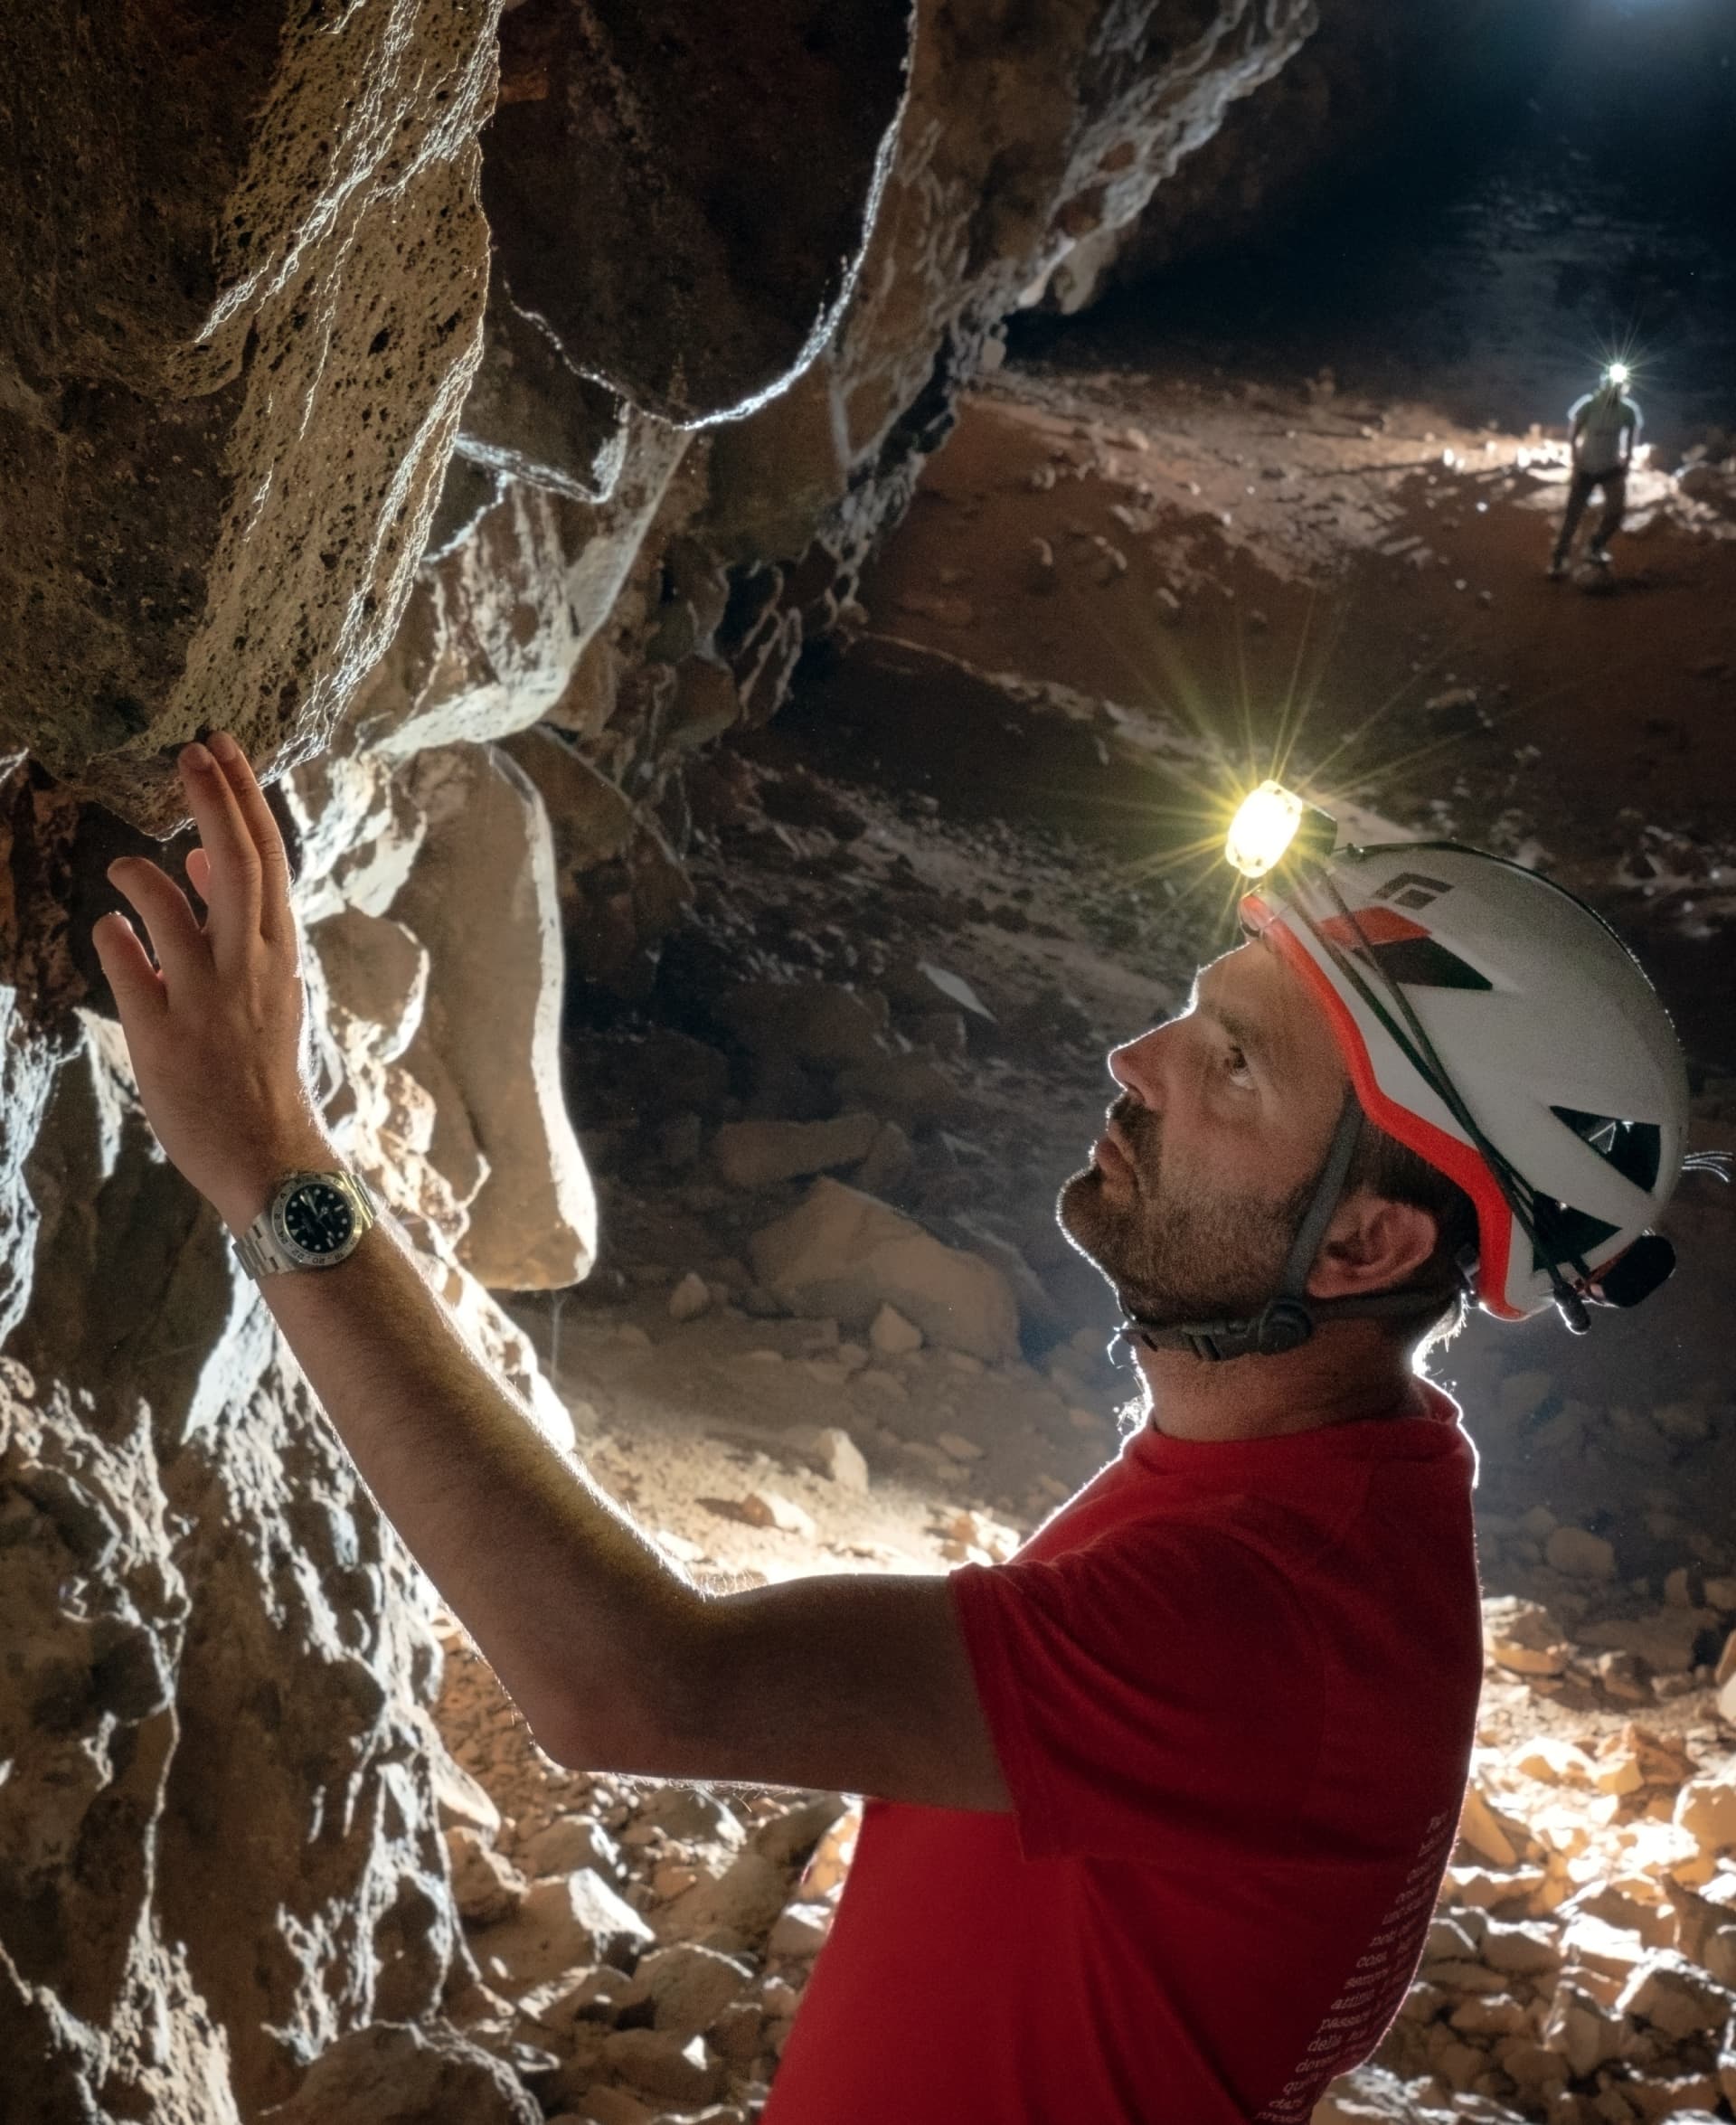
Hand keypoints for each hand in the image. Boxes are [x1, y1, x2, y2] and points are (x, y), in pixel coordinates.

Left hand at [92, 732, 334, 1231]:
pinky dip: (114, 939)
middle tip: (188, 749)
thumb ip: (235, 920)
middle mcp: (249, 967)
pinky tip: (106, 927)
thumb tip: (205, 854)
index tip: (221, 748)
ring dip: (142, 875)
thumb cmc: (259, 1063)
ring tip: (124, 863)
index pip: (269, 859)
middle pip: (238, 865)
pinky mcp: (164, 1036)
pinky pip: (130, 970)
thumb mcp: (265, 984)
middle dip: (211, 801)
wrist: (266, 1149)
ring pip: (172, 911)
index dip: (244, 798)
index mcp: (278, 951)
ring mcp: (208, 1000)